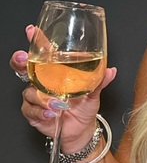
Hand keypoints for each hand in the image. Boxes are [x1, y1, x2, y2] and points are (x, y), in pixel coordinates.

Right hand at [9, 24, 116, 152]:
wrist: (82, 130)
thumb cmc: (84, 108)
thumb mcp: (93, 93)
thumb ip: (99, 81)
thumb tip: (110, 70)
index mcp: (53, 73)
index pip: (41, 54)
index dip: (34, 41)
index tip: (32, 31)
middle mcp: (41, 83)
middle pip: (22, 67)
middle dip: (20, 61)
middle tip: (24, 59)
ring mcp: (35, 97)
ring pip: (29, 92)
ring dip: (42, 97)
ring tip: (58, 104)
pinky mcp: (34, 113)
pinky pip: (31, 110)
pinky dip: (41, 112)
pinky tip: (51, 114)